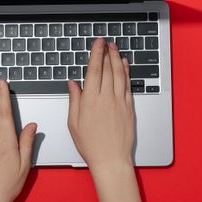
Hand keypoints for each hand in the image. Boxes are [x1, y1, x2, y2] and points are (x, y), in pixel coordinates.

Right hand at [67, 37, 134, 171]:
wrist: (111, 159)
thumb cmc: (90, 144)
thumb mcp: (74, 123)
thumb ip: (74, 100)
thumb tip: (73, 83)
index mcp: (90, 101)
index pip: (94, 71)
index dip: (96, 54)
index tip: (97, 43)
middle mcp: (106, 98)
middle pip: (107, 69)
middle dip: (106, 53)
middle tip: (105, 42)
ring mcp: (119, 102)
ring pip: (119, 74)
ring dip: (117, 59)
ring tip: (115, 48)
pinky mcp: (129, 107)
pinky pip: (128, 85)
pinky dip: (126, 72)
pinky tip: (124, 64)